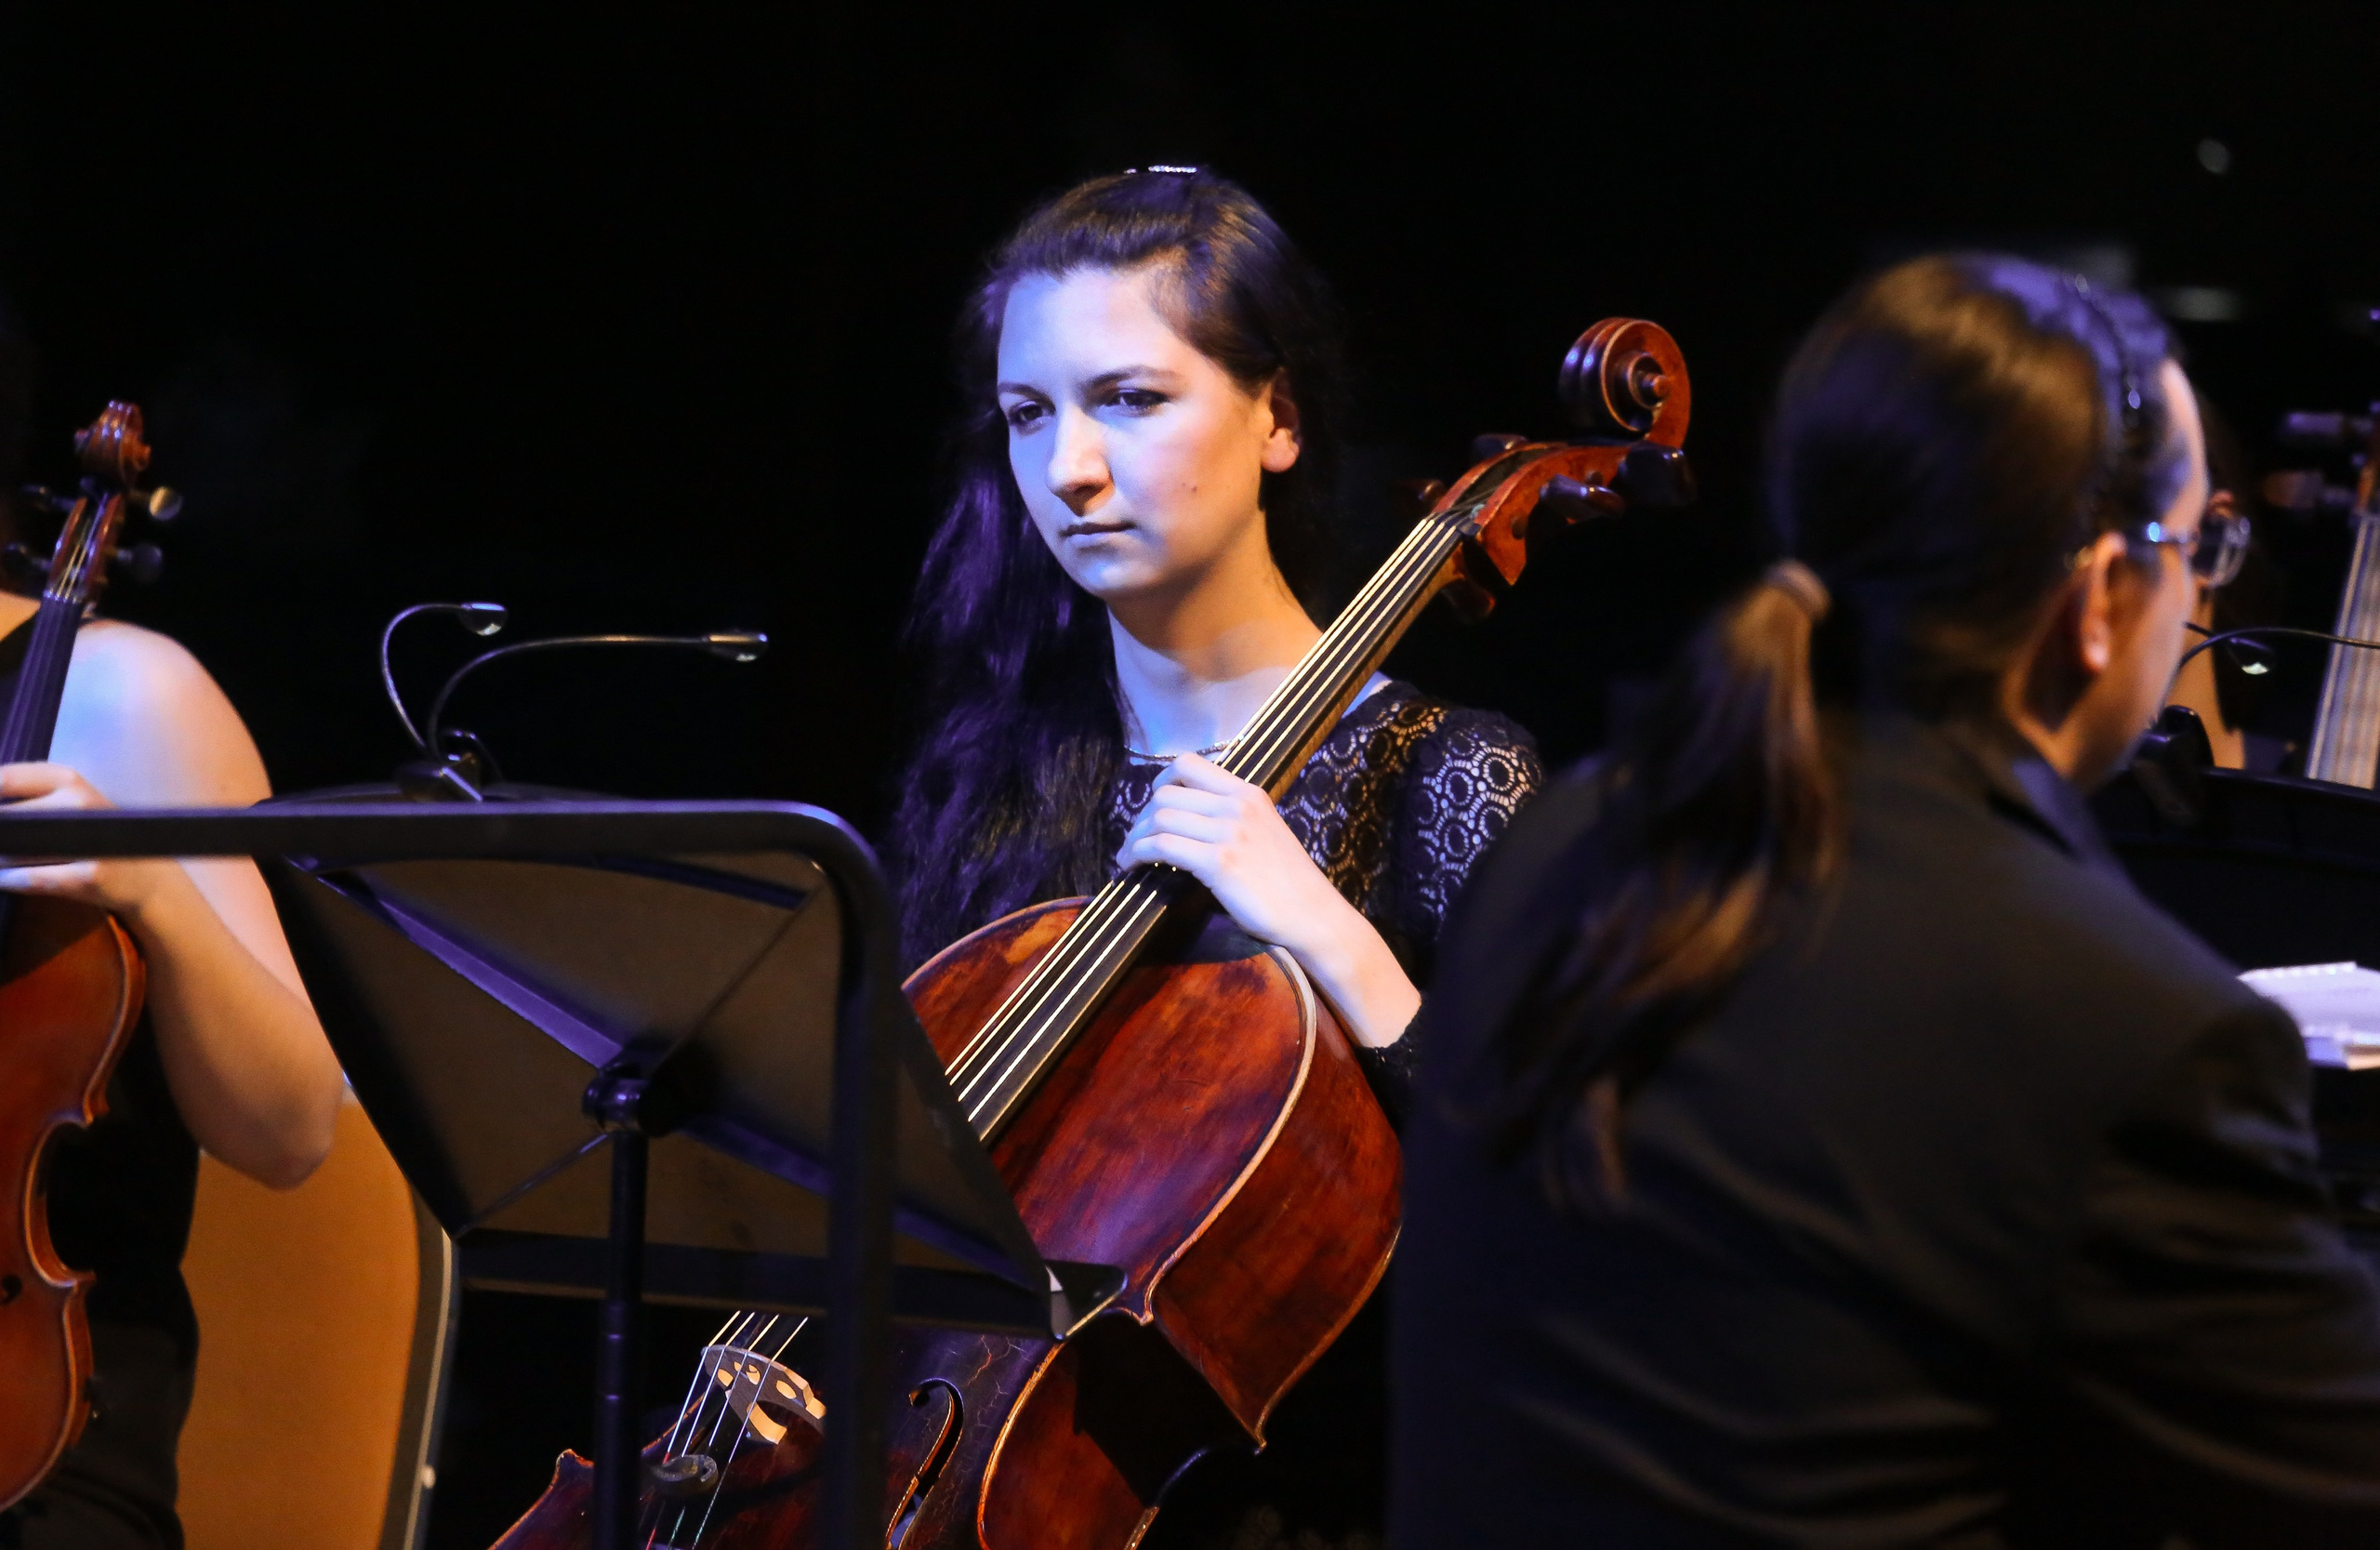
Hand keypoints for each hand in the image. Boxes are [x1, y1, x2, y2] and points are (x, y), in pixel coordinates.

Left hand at [0, 762, 180, 920]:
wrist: (147, 878)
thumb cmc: (93, 838)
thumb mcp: (68, 802)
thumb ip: (24, 794)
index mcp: (68, 778)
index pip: (5, 779)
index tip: (0, 819)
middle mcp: (80, 803)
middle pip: (7, 820)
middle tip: (4, 843)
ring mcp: (88, 839)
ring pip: (12, 853)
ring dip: (0, 862)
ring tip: (6, 863)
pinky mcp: (89, 875)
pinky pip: (29, 879)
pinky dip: (10, 881)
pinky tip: (8, 879)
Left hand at [1114, 754, 1422, 1046]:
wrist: (1312, 914)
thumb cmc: (1289, 883)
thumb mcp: (1264, 833)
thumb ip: (1232, 819)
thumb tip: (1190, 822)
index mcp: (1248, 793)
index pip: (1189, 763)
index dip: (1161, 780)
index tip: (1154, 805)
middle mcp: (1237, 805)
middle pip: (1166, 792)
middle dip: (1142, 816)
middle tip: (1138, 840)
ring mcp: (1228, 831)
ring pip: (1160, 816)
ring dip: (1136, 837)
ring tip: (1129, 856)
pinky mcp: (1218, 861)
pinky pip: (1162, 846)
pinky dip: (1138, 854)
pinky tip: (1133, 866)